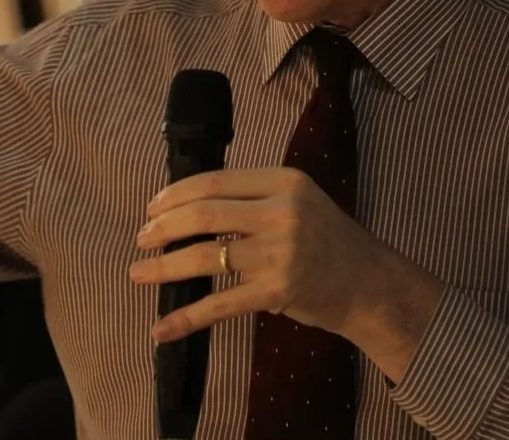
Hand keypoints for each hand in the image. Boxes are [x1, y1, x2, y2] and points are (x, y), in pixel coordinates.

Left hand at [128, 168, 443, 382]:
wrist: (369, 284)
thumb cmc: (327, 241)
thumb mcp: (298, 201)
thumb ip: (253, 198)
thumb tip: (189, 204)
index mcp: (283, 182)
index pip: (215, 181)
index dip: (175, 195)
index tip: (153, 207)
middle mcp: (281, 213)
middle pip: (204, 215)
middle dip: (163, 227)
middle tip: (142, 237)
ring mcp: (280, 253)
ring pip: (205, 258)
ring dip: (164, 267)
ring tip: (139, 272)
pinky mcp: (277, 292)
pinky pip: (219, 305)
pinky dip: (185, 317)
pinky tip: (161, 327)